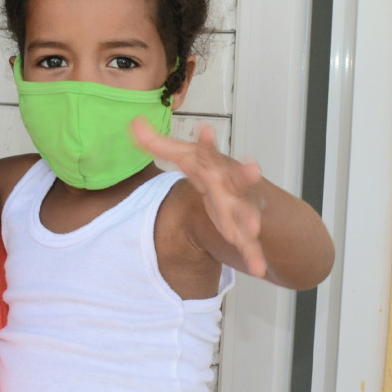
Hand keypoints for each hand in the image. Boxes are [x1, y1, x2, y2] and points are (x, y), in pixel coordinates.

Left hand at [131, 118, 266, 276]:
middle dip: (246, 175)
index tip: (204, 130)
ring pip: (248, 214)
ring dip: (251, 220)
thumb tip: (133, 123)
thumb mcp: (185, 158)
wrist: (245, 189)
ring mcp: (242, 208)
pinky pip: (250, 245)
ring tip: (253, 227)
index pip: (208, 152)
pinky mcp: (245, 231)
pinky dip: (255, 255)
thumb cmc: (212, 171)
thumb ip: (158, 144)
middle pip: (239, 179)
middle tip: (253, 169)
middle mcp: (233, 184)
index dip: (206, 142)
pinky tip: (258, 268)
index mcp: (215, 165)